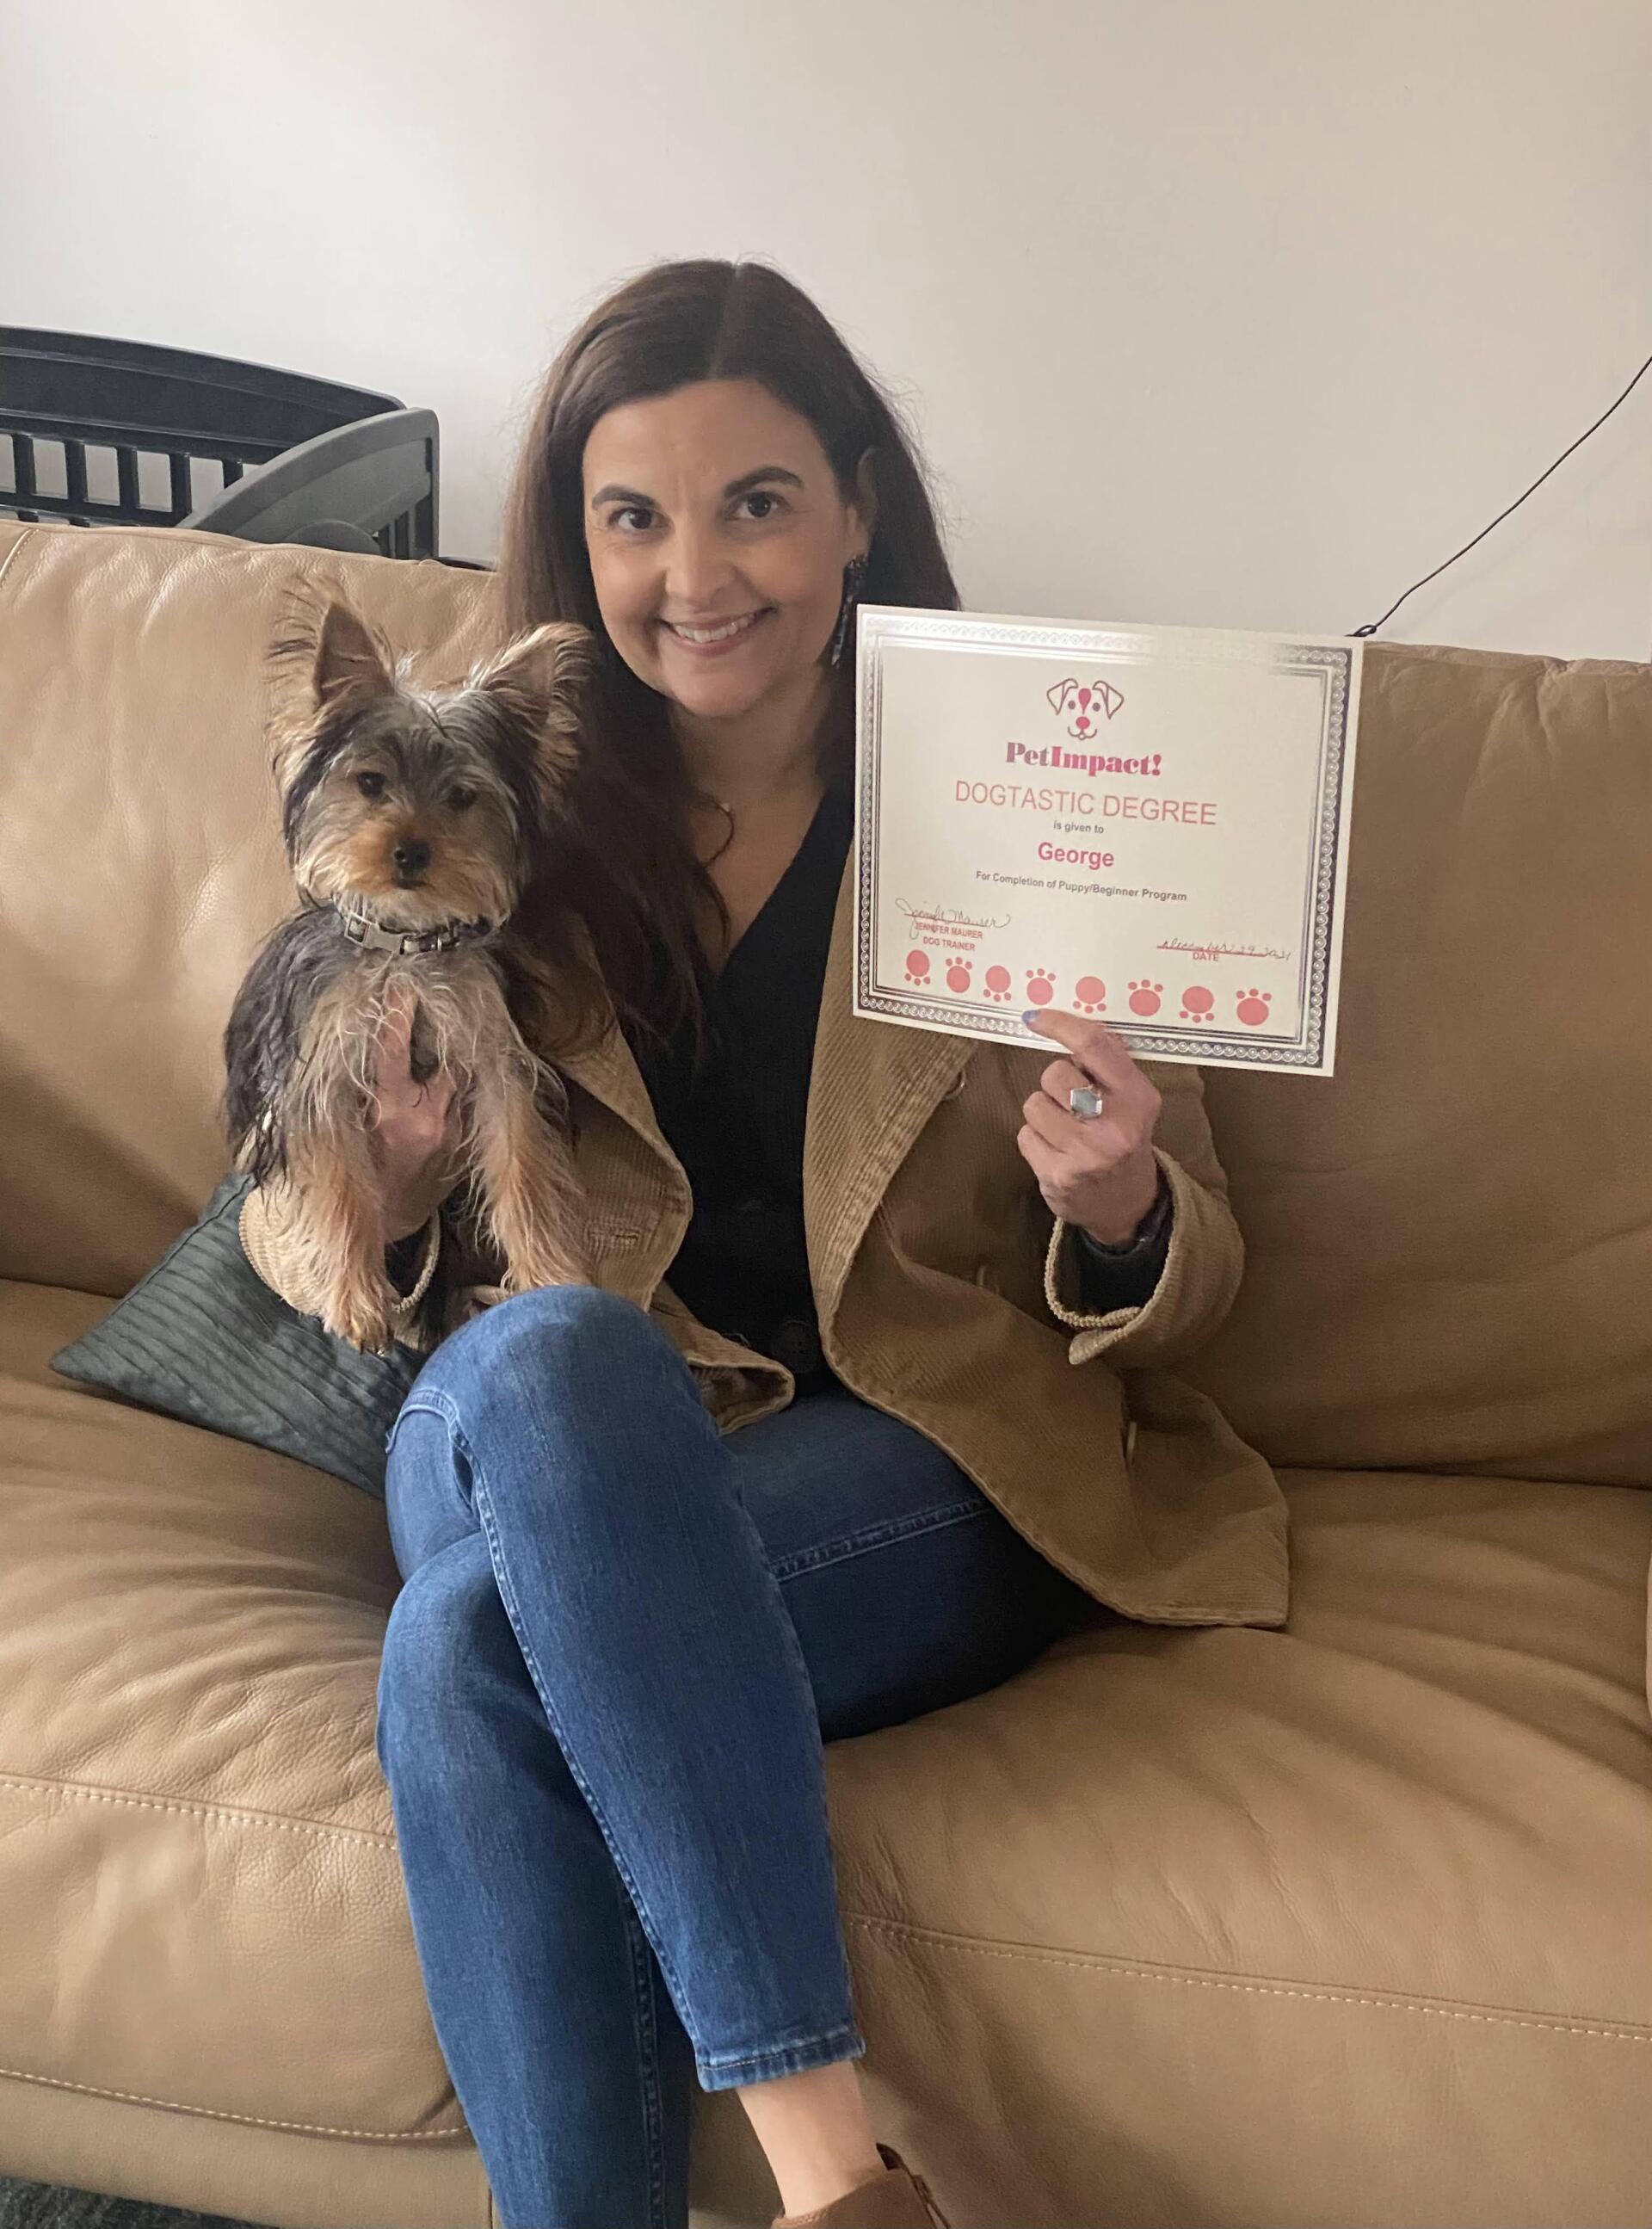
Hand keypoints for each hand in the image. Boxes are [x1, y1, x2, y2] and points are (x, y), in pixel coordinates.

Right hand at [366, 982, 463, 1241]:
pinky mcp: (469, 1143)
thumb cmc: (355, 1174)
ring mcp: (457, 1132)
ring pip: (463, 1080)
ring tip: (441, 1047)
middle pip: (447, 1059)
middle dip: (441, 1037)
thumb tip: (348, 1049)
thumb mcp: (342, 1131)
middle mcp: (433, 1119)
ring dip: (452, 1064)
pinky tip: (445, 1086)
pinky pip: (469, 1103)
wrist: (388, 1221)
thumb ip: (353, 1092)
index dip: (398, 1016)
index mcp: (393, 1112)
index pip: (395, 1052)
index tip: (401, 986)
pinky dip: (457, 1090)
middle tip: (434, 1013)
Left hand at [1016, 1008, 1162, 1244]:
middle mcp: (1115, 1127)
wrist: (1127, 1205)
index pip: (1094, 1046)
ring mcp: (1085, 1154)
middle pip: (1055, 1074)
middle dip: (1056, 1084)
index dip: (1060, 1025)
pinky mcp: (1058, 1176)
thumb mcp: (1133, 1100)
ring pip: (1034, 1104)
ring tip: (1064, 1129)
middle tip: (1072, 1103)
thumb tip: (1069, 1024)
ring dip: (1043, 1113)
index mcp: (1138, 1099)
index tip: (1036, 1017)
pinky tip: (1056, 1150)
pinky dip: (1035, 1139)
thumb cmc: (1123, 1138)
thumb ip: (1109, 1064)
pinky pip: (1025, 1135)